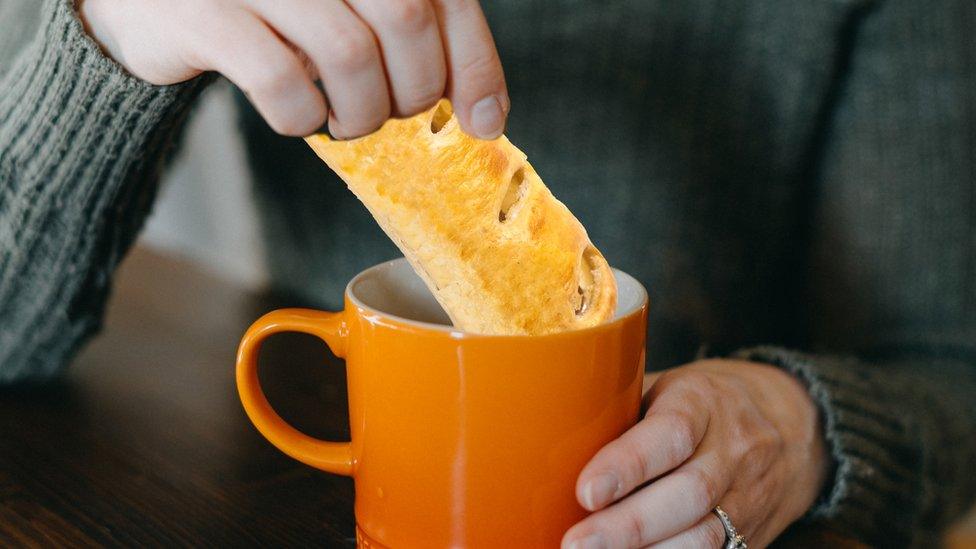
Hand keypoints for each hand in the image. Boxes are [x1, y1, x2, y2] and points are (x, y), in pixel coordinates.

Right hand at [78, 0, 508, 138]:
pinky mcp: (205, 14)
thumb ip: (416, 36)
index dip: (475, 63)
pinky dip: (301, 118)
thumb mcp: (350, 7)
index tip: (484, 122)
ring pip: (349, 56)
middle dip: (414, 90)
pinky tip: (298, 116)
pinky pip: (281, 82)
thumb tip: (485, 116)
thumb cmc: (273, 9)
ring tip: (347, 121)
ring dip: (362, 113)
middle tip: (393, 112)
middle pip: (405, 21)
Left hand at [562, 360, 828, 547]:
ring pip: (704, 536)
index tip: (586, 490)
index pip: (669, 434)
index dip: (628, 464)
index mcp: (703, 402)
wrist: (795, 424)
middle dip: (628, 526)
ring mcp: (748, 497)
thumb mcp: (668, 385)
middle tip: (575, 543)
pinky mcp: (753, 535)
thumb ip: (621, 407)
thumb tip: (543, 427)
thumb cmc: (705, 402)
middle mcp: (732, 450)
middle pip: (687, 494)